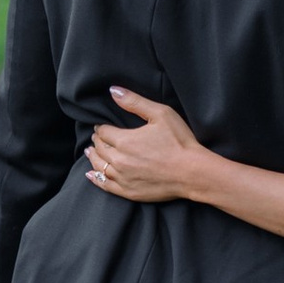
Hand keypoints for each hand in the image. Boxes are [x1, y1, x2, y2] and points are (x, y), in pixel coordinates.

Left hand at [86, 85, 209, 203]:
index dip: (101, 127)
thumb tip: (113, 90)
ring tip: (90, 151)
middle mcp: (119, 160)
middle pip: (99, 148)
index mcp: (124, 140)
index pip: (103, 132)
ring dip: (93, 157)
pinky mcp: (128, 192)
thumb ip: (135, 102)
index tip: (102, 126)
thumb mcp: (161, 114)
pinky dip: (95, 178)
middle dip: (97, 141)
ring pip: (99, 166)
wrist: (193, 173)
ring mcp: (123, 178)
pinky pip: (105, 185)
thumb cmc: (180, 141)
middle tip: (97, 137)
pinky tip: (91, 174)